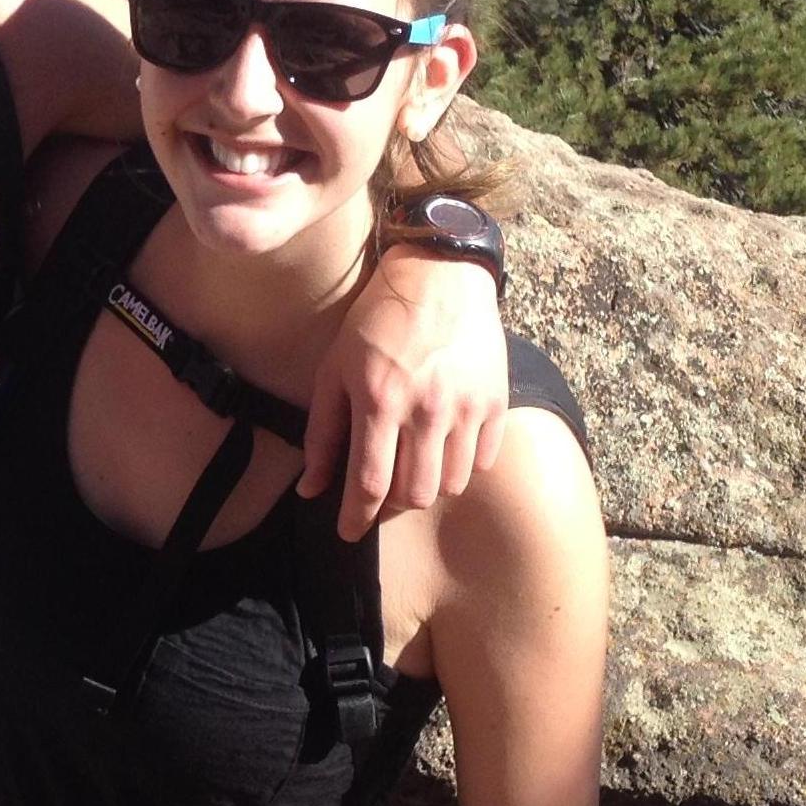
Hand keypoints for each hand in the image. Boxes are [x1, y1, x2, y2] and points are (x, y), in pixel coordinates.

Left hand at [301, 250, 507, 539]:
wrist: (440, 274)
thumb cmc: (377, 321)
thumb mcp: (335, 369)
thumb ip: (323, 433)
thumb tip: (310, 490)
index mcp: (380, 401)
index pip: (369, 484)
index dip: (356, 518)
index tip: (348, 532)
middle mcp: (426, 410)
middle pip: (414, 495)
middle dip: (391, 508)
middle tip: (380, 499)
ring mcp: (466, 407)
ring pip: (452, 485)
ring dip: (428, 488)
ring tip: (413, 469)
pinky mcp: (495, 402)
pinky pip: (483, 461)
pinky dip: (463, 467)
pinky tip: (445, 450)